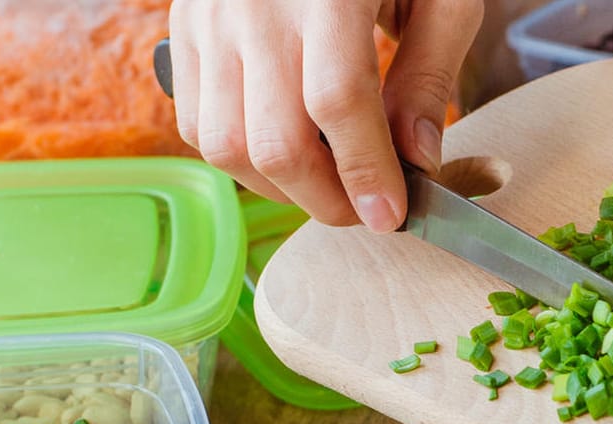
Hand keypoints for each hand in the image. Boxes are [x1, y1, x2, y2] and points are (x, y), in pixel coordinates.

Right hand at [167, 0, 481, 230]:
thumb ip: (430, 74)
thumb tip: (418, 160)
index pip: (337, 103)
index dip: (366, 173)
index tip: (392, 214)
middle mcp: (255, 5)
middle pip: (275, 141)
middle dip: (326, 200)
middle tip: (366, 209)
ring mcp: (209, 19)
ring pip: (226, 146)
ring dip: (282, 189)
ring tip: (329, 185)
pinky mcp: (183, 29)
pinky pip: (196, 124)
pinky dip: (241, 159)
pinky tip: (288, 152)